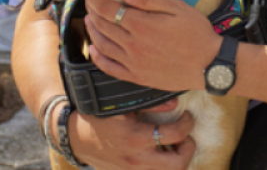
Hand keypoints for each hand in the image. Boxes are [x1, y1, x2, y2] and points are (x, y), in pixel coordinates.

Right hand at [68, 100, 196, 169]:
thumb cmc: (101, 116)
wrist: (78, 139)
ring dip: (179, 160)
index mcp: (135, 137)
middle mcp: (136, 159)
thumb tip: (175, 103)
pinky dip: (165, 166)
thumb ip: (150, 104)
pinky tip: (163, 154)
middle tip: (185, 136)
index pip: (175, 135)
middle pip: (178, 164)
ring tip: (176, 146)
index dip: (187, 124)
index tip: (186, 116)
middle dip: (188, 148)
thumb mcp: (122, 104)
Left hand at [84, 0, 221, 92]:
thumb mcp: (177, 8)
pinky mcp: (136, 77)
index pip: (109, 9)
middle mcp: (132, 44)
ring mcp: (133, 62)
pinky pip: (109, 68)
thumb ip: (148, 0)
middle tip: (88, 3)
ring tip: (88, 20)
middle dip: (92, 11)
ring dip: (92, 31)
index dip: (96, 0)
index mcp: (141, 24)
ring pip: (103, 45)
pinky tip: (93, 49)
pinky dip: (97, 58)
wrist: (208, 65)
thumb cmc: (196, 33)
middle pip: (103, 25)